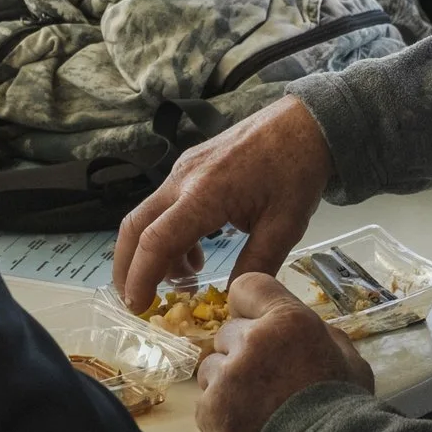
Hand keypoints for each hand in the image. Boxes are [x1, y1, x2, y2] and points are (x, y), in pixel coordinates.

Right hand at [115, 96, 333, 311]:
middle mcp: (183, 179)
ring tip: (184, 280)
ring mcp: (183, 170)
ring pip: (147, 216)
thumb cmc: (296, 171)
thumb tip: (231, 301)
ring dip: (152, 252)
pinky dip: (168, 234)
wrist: (304, 125)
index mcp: (205, 194)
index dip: (141, 278)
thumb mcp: (284, 227)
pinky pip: (164, 205)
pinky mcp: (189, 167)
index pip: (156, 241)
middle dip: (127, 268)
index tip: (138, 307)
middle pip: (135, 227)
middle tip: (136, 300)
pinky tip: (196, 253)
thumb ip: (255, 265)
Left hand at [195, 273, 374, 431]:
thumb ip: (324, 337)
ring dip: (226, 382)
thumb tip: (309, 331)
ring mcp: (227, 376)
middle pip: (228, 332)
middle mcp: (252, 340)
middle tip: (264, 379)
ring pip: (211, 367)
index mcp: (289, 320)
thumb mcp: (351, 362)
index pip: (248, 286)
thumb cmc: (346, 412)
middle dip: (241, 351)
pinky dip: (219, 414)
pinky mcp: (210, 410)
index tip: (255, 323)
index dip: (249, 305)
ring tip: (254, 408)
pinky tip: (244, 428)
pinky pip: (204, 402)